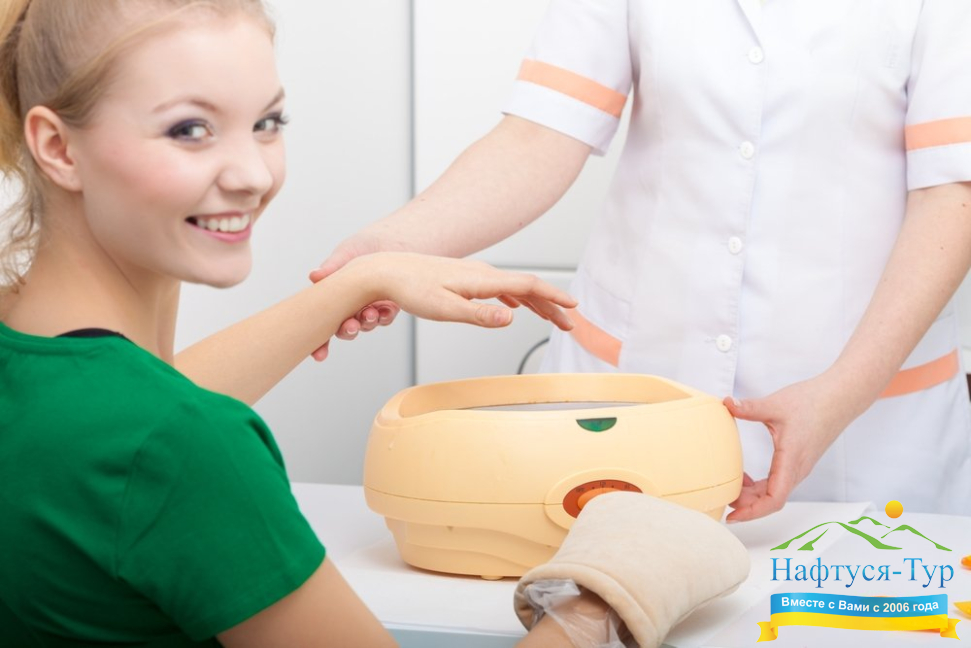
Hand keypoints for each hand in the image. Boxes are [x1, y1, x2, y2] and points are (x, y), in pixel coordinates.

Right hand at [308, 233, 399, 360]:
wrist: (398, 239)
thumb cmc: (367, 243)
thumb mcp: (348, 252)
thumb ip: (332, 267)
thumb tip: (314, 276)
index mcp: (334, 293)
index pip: (322, 321)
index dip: (319, 341)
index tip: (319, 354)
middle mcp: (350, 304)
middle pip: (343, 327)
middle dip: (346, 330)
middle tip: (350, 325)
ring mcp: (370, 306)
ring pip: (365, 325)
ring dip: (366, 323)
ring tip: (370, 314)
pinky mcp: (389, 305)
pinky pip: (385, 318)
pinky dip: (384, 316)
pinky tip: (385, 310)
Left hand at [350, 252, 576, 330]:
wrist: (384, 270)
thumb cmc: (410, 289)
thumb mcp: (444, 309)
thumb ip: (479, 315)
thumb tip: (512, 319)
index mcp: (482, 280)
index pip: (528, 287)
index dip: (553, 297)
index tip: (574, 308)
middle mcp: (482, 273)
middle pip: (527, 288)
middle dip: (551, 305)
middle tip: (570, 323)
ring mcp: (474, 275)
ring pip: (514, 289)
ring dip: (535, 303)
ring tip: (550, 318)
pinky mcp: (463, 278)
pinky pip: (499, 288)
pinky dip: (515, 299)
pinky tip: (515, 308)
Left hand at [722, 373, 861, 521]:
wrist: (840, 396)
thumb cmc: (814, 401)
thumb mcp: (775, 404)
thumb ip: (749, 407)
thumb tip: (727, 404)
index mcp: (791, 460)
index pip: (774, 499)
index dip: (752, 512)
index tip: (734, 516)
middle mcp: (797, 468)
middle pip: (771, 500)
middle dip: (747, 505)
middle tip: (723, 498)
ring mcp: (799, 466)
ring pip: (775, 491)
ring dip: (753, 495)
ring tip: (731, 488)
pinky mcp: (799, 461)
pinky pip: (778, 482)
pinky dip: (760, 486)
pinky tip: (746, 477)